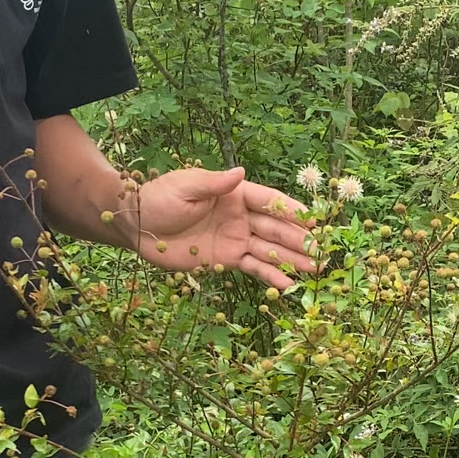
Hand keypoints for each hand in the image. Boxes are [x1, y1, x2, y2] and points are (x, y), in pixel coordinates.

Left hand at [129, 165, 317, 290]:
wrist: (137, 225)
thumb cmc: (159, 199)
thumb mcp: (185, 187)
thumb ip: (214, 184)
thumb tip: (241, 172)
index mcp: (234, 194)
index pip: (269, 201)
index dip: (291, 211)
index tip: (313, 221)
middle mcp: (240, 216)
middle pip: (275, 228)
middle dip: (299, 239)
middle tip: (321, 251)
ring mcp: (236, 238)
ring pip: (269, 250)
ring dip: (292, 259)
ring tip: (315, 269)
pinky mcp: (226, 259)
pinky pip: (253, 268)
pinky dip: (271, 276)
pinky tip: (289, 285)